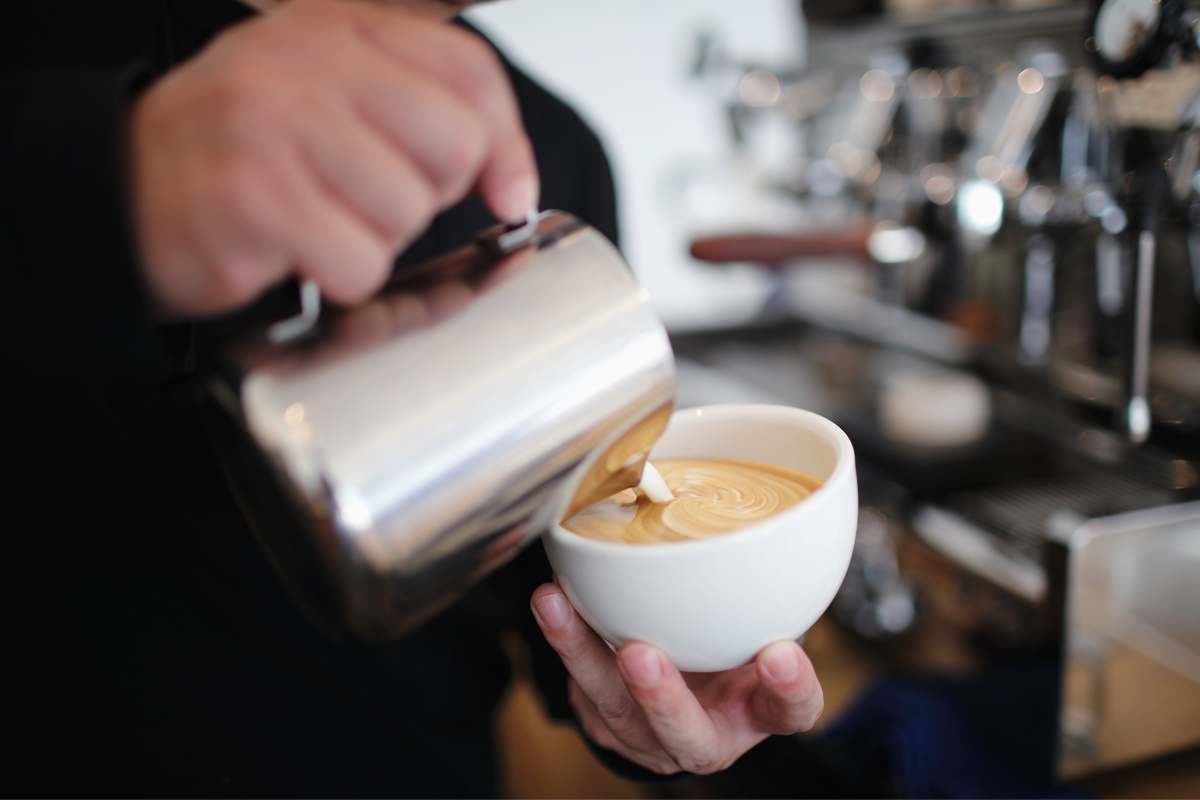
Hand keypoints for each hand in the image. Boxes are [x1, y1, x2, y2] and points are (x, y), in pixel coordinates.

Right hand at [130, 0, 536, 318]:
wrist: (127, 185)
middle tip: (369, 198)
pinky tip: (295, 250)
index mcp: (340, 30)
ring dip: (374, 241)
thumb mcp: (341, 102)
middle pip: (453, 146)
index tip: (498, 188)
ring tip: (319, 219)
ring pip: (407, 213)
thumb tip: (515, 188)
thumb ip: (434, 116)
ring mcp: (276, 125)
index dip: (504, 145)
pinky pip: (358, 265)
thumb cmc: (246, 150)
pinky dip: (337, 277)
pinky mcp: (254, 198)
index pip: (472, 75)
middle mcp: (307, 63)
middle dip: (426, 195)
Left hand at [531, 583, 823, 775]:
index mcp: (759, 712)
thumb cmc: (731, 647)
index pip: (791, 711)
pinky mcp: (606, 722)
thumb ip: (767, 593)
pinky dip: (565, 639)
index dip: (789, 688)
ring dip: (582, 655)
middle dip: (661, 698)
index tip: (779, 653)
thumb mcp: (761, 625)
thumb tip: (771, 520)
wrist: (685, 686)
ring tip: (556, 605)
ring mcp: (650, 737)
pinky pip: (581, 687)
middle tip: (640, 655)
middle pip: (687, 735)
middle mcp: (706, 734)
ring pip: (615, 708)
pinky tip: (552, 599)